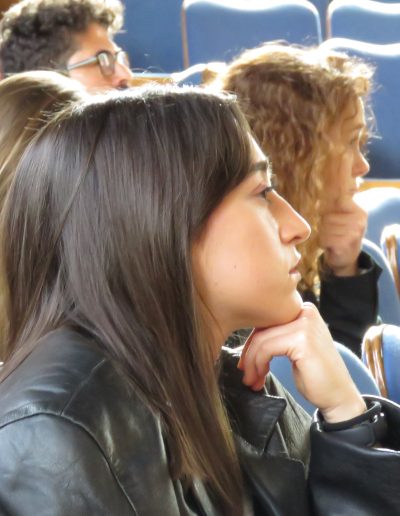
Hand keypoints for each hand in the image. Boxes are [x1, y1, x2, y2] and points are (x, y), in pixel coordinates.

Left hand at [238, 303, 365, 422]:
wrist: (339, 397)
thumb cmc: (315, 375)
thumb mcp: (293, 348)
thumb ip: (276, 336)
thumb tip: (247, 339)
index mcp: (303, 310)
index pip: (266, 321)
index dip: (251, 342)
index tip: (245, 363)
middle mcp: (305, 311)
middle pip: (262, 328)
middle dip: (249, 354)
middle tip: (246, 374)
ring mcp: (304, 324)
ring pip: (261, 340)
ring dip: (251, 363)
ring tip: (251, 380)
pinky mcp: (302, 340)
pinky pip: (266, 349)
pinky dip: (258, 365)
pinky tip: (260, 378)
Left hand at [319, 196, 366, 275]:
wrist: (347, 258)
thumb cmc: (341, 234)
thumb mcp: (340, 217)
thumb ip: (333, 204)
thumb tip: (319, 200)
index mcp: (359, 212)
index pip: (341, 200)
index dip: (329, 206)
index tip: (329, 213)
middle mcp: (359, 221)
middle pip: (327, 217)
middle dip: (324, 225)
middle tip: (332, 233)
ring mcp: (354, 233)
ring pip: (324, 228)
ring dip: (323, 235)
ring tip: (332, 239)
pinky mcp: (345, 244)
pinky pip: (324, 238)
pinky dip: (323, 243)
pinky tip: (331, 245)